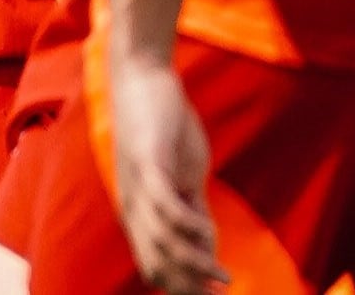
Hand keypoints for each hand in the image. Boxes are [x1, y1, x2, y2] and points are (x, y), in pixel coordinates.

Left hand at [108, 49, 228, 294]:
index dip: (183, 288)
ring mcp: (138, 183)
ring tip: (221, 278)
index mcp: (139, 211)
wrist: (143, 80)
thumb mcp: (183, 176)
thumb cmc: (164, 129)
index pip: (155, 264)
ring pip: (160, 239)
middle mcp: (133, 203)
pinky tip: (207, 233)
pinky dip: (185, 224)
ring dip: (193, 263)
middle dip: (189, 287)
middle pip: (156, 261)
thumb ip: (192, 210)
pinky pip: (162, 202)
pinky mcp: (148, 159)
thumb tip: (208, 248)